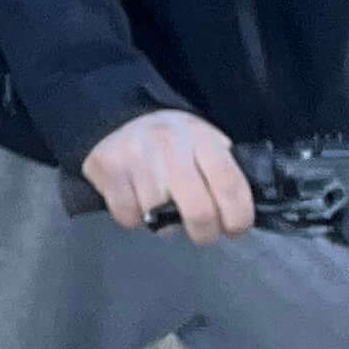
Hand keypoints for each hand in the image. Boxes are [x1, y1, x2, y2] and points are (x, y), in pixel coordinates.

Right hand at [81, 109, 254, 243]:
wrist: (121, 115)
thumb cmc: (174, 141)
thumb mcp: (206, 144)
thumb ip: (224, 173)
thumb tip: (240, 216)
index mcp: (201, 138)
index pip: (230, 184)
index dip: (238, 217)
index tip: (235, 229)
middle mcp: (170, 144)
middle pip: (199, 211)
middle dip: (205, 233)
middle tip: (202, 232)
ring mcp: (137, 155)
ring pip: (159, 218)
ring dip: (163, 222)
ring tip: (161, 205)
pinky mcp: (107, 166)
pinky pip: (128, 216)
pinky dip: (133, 217)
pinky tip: (136, 199)